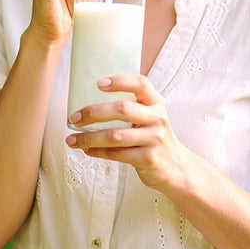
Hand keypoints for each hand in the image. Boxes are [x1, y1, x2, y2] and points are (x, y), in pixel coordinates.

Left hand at [65, 74, 192, 190]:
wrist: (176, 167)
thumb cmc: (153, 137)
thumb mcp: (149, 117)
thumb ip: (131, 107)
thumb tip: (88, 102)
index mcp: (156, 103)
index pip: (141, 84)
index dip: (120, 81)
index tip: (99, 83)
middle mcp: (158, 118)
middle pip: (122, 109)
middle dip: (94, 112)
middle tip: (75, 117)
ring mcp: (154, 139)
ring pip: (115, 135)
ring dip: (89, 138)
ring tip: (73, 140)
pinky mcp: (148, 159)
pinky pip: (116, 154)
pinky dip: (97, 152)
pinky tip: (87, 150)